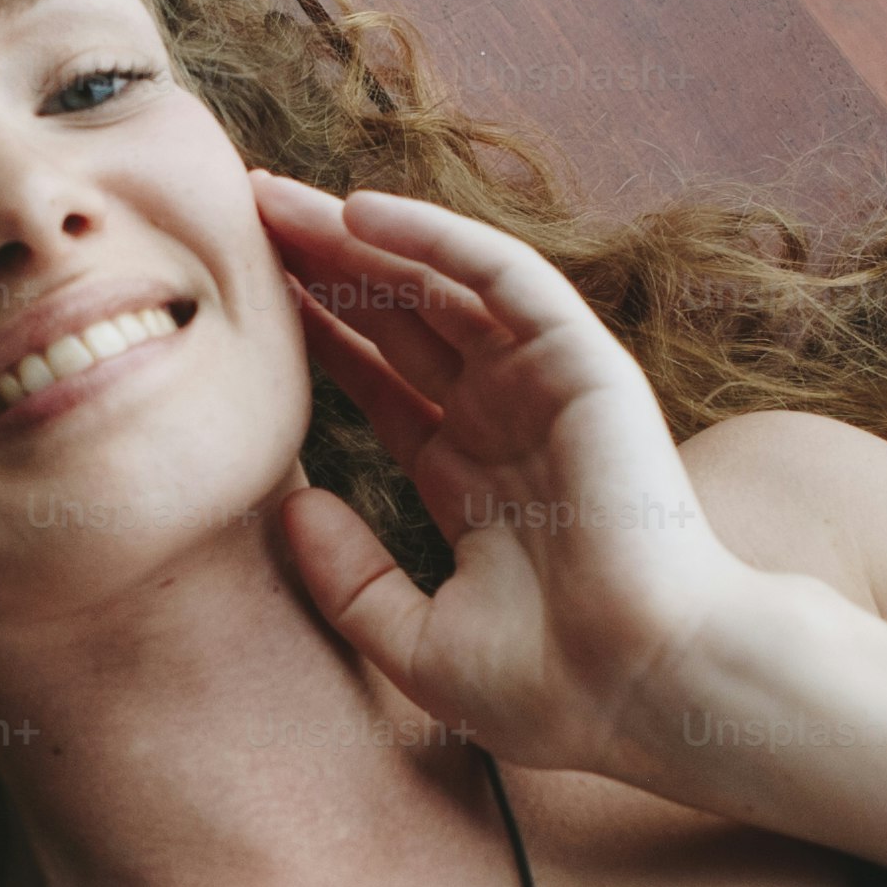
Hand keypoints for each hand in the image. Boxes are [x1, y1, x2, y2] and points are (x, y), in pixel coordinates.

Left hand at [251, 168, 781, 779]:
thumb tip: (287, 507)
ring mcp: (546, 387)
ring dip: (357, 237)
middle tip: (241, 216)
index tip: (241, 303)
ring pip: (438, 286)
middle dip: (321, 268)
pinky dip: (434, 237)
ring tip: (272, 196)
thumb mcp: (417, 643)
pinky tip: (358, 212)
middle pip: (398, 322)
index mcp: (476, 484)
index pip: (382, 388)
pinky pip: (500, 277)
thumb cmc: (552, 690)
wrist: (644, 690)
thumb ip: (350, 579)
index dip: (316, 339)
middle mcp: (509, 423)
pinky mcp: (582, 362)